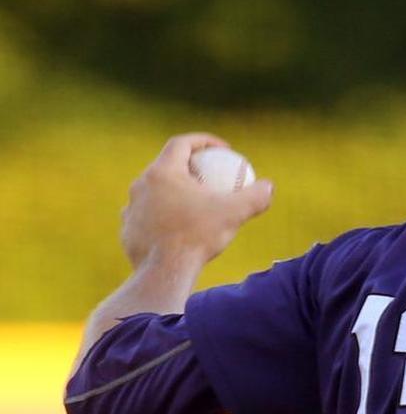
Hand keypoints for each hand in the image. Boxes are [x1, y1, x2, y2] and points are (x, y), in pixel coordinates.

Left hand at [121, 133, 273, 270]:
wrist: (164, 272)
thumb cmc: (198, 237)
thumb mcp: (234, 213)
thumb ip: (255, 196)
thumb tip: (269, 186)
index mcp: (163, 172)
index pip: (182, 143)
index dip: (204, 141)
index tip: (222, 150)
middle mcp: (141, 184)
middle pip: (167, 165)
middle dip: (190, 166)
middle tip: (210, 176)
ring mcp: (131, 207)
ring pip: (155, 191)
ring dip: (175, 192)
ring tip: (195, 203)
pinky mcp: (128, 229)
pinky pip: (148, 215)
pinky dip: (164, 216)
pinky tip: (180, 227)